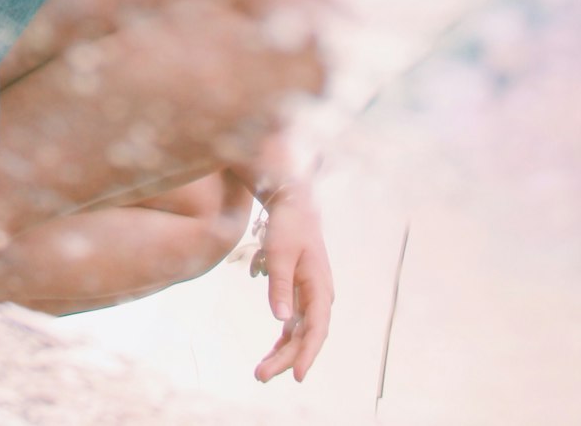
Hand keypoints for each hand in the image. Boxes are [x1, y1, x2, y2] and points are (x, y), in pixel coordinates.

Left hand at [253, 189, 332, 383]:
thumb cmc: (288, 226)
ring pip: (299, 334)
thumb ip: (280, 286)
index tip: (296, 375)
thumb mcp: (280, 253)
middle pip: (306, 336)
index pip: (317, 329)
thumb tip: (282, 320)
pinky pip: (293, 325)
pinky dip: (282, 339)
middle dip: (286, 358)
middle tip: (261, 376)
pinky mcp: (300, 294)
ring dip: (282, 353)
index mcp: (320, 287)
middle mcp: (319, 297)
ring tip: (261, 372)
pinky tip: (269, 355)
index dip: (308, 354)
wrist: (292, 204)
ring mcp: (310, 297)